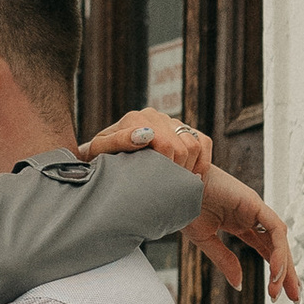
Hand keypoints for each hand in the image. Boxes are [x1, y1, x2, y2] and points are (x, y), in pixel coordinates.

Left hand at [81, 107, 211, 174]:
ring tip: (174, 183)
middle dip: (175, 171)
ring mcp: (170, 121)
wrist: (107, 158)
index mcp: (135, 119)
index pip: (165, 144)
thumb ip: (117, 141)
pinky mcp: (184, 129)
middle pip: (181, 147)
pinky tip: (189, 178)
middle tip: (165, 188)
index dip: (165, 167)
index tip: (158, 183)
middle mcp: (154, 115)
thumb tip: (145, 135)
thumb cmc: (101, 158)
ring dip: (188, 168)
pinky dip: (201, 164)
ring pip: (194, 145)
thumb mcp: (100, 152)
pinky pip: (203, 143)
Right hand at [185, 161, 301, 303]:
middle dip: (288, 273)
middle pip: (277, 247)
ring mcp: (254, 207)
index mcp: (240, 222)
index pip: (266, 249)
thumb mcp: (205, 240)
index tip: (276, 295)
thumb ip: (224, 260)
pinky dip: (278, 250)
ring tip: (279, 290)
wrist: (173, 184)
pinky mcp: (254, 202)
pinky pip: (275, 229)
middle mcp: (252, 215)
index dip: (275, 271)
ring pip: (280, 239)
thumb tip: (240, 284)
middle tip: (294, 298)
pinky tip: (276, 271)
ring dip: (284, 266)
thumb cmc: (183, 205)